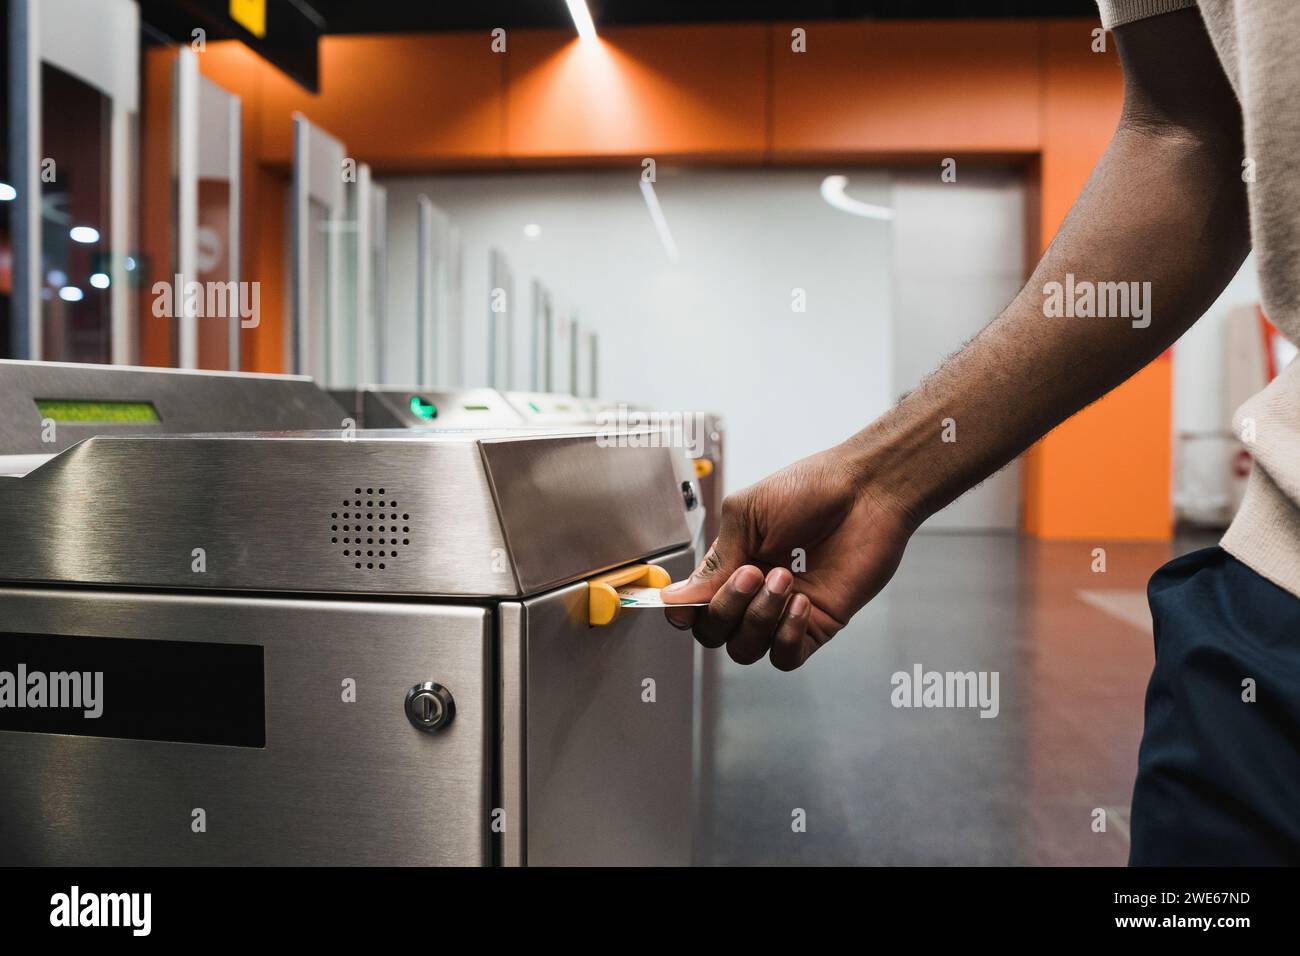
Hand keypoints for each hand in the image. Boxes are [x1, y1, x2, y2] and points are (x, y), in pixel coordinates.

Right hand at [662, 446, 915, 669]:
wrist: (866, 491)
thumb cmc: (810, 489)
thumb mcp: (747, 513)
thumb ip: (716, 560)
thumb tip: (675, 596)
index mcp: (731, 564)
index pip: (694, 607)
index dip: (684, 612)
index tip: (685, 605)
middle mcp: (753, 593)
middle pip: (714, 633)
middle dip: (726, 607)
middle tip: (753, 572)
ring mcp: (784, 612)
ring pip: (745, 649)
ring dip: (758, 618)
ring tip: (784, 578)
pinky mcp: (818, 625)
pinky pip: (786, 656)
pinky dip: (786, 635)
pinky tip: (802, 602)